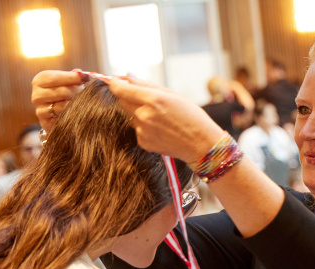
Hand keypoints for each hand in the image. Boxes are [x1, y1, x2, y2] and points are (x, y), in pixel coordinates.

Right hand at [31, 70, 85, 130]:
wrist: (57, 110)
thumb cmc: (65, 90)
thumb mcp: (67, 80)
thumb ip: (75, 76)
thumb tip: (83, 74)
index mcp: (39, 80)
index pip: (55, 78)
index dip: (72, 78)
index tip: (87, 77)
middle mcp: (37, 95)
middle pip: (62, 92)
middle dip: (76, 92)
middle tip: (84, 92)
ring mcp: (40, 110)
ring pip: (63, 107)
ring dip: (75, 104)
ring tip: (80, 101)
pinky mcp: (45, 123)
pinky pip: (62, 119)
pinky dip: (71, 115)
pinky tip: (74, 112)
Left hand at [107, 76, 224, 162]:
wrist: (201, 144)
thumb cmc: (191, 117)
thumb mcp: (172, 95)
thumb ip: (147, 85)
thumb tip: (127, 78)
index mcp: (152, 99)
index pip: (120, 89)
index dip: (114, 83)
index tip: (113, 80)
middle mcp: (144, 115)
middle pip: (122, 101)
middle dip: (127, 96)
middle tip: (142, 97)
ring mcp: (142, 131)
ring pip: (131, 116)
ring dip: (138, 112)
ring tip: (160, 117)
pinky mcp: (143, 143)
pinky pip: (137, 129)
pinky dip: (144, 126)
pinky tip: (161, 129)